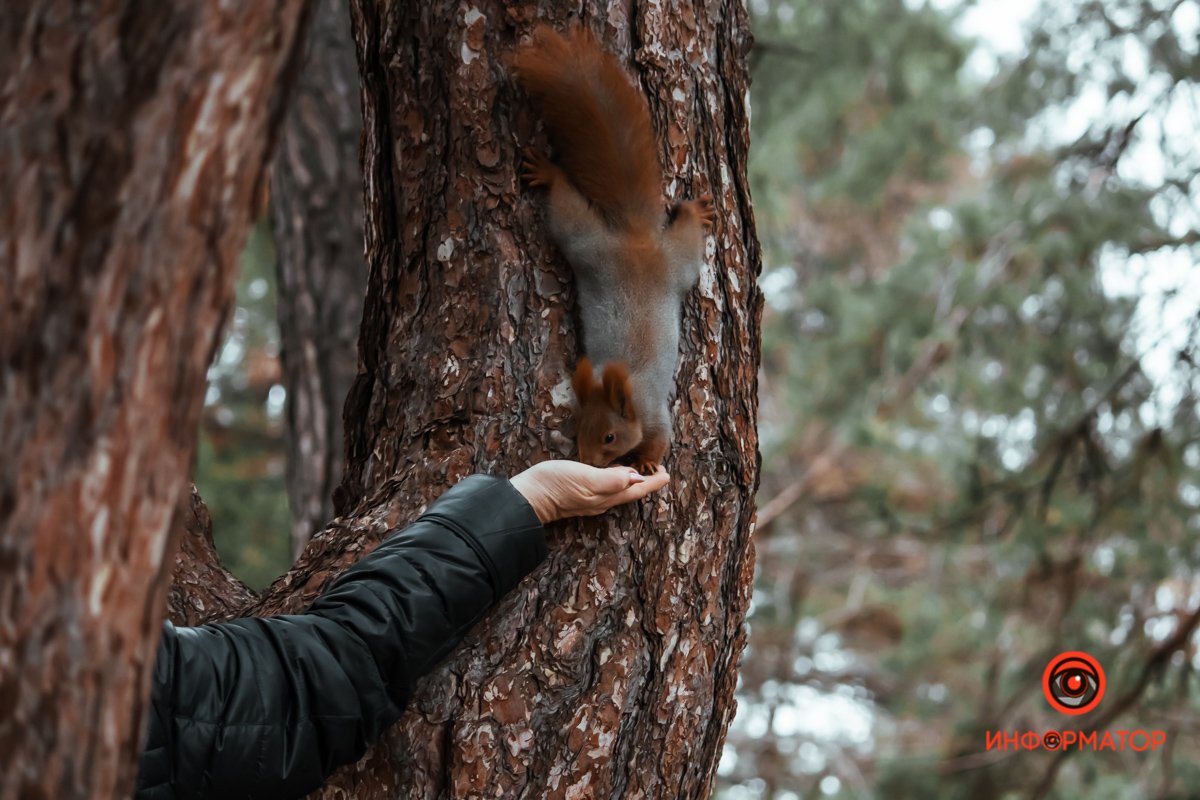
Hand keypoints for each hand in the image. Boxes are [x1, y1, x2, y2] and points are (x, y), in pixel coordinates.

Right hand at [509, 460, 669, 523]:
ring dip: (632, 483)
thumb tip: (637, 478)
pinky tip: (611, 475)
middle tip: (659, 473)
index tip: (666, 474)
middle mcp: (601, 501)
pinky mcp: (578, 495)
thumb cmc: (556, 485)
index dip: (653, 482)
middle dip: (646, 483)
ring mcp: (590, 500)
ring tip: (641, 474)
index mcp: (607, 496)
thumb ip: (612, 479)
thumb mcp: (586, 478)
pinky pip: (605, 490)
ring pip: (618, 491)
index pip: (636, 489)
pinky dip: (615, 482)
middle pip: (630, 492)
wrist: (529, 497)